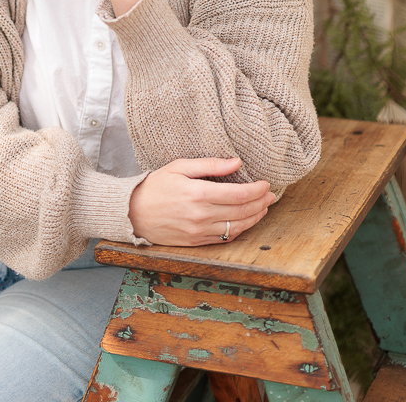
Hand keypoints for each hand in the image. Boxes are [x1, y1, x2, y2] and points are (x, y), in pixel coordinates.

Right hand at [128, 157, 275, 245]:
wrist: (133, 213)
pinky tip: (246, 221)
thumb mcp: (180, 167)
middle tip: (271, 195)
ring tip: (264, 208)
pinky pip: (225, 237)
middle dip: (260, 203)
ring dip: (254, 217)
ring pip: (237, 227)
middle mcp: (201, 216)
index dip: (256, 190)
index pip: (238, 194)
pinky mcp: (196, 242)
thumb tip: (236, 162)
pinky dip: (240, 229)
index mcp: (198, 195)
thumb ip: (210, 165)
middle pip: (241, 211)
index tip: (266, 184)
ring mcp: (199, 232)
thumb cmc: (155, 186)